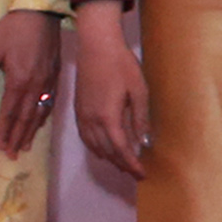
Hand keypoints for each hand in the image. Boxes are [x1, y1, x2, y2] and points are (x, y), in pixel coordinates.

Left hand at [0, 11, 67, 159]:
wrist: (40, 12)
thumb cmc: (12, 30)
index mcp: (19, 80)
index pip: (10, 112)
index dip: (5, 131)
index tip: (1, 147)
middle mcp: (36, 84)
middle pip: (26, 117)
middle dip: (19, 137)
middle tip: (13, 154)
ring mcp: (48, 80)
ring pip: (40, 111)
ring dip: (32, 130)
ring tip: (26, 145)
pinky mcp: (55, 74)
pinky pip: (50, 101)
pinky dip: (44, 116)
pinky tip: (40, 122)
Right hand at [73, 2, 151, 174]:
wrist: (96, 47)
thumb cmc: (122, 66)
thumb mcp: (139, 91)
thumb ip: (140, 119)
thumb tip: (144, 142)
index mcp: (108, 117)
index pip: (120, 149)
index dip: (131, 164)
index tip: (142, 174)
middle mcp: (91, 121)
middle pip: (106, 151)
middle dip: (121, 164)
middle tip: (135, 172)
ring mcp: (82, 116)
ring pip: (93, 146)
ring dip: (108, 157)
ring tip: (123, 164)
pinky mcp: (78, 110)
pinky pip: (85, 137)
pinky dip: (95, 147)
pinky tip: (104, 148)